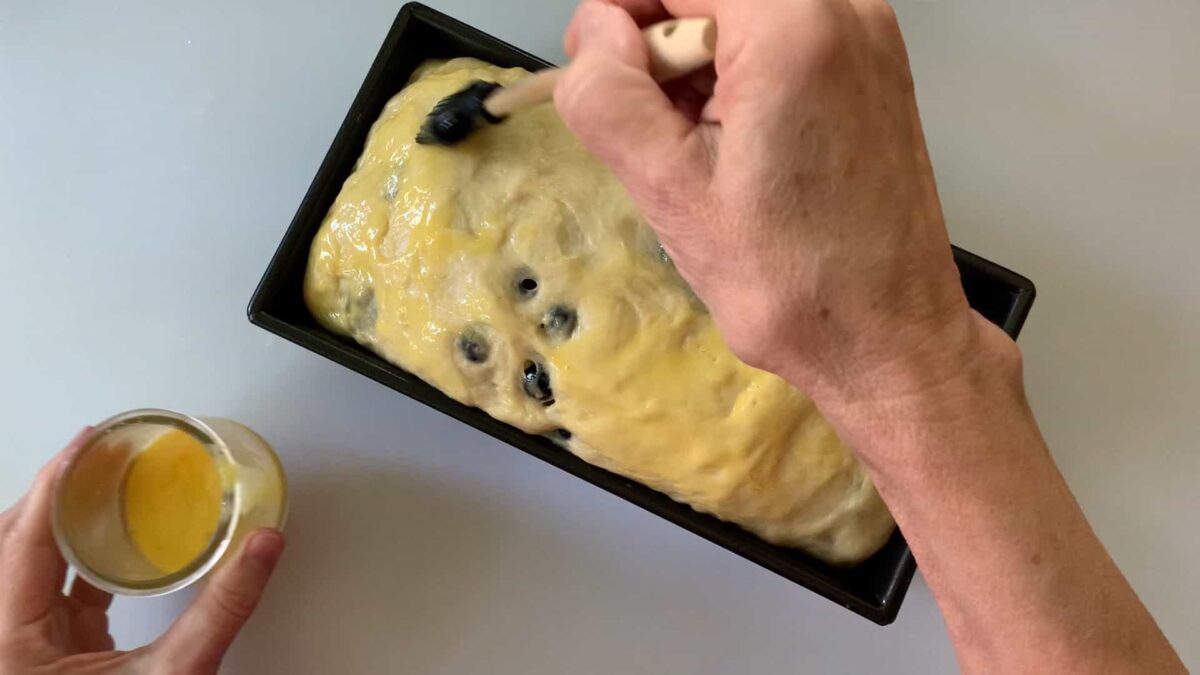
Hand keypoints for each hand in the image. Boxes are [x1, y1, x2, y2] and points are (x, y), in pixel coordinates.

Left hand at [0, 430, 284, 674]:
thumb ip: (220, 609)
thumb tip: (261, 549)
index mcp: (9, 641)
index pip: (26, 539)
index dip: (56, 481)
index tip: (86, 442)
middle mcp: (1, 638)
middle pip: (10, 542)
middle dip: (52, 492)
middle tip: (94, 454)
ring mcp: (15, 645)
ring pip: (21, 564)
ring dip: (56, 522)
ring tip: (95, 486)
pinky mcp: (36, 653)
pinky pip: (45, 589)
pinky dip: (72, 557)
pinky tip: (104, 542)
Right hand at [555, 0, 1015, 419]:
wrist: (887, 337)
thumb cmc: (791, 280)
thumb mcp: (669, 191)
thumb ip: (609, 96)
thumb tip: (595, 36)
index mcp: (794, 26)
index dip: (618, 15)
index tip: (596, 74)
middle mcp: (844, 11)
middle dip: (660, 49)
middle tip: (650, 133)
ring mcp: (866, 39)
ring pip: (741, 17)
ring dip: (697, 72)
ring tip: (698, 156)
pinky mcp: (871, 72)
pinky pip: (779, 44)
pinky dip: (738, 83)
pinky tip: (734, 152)